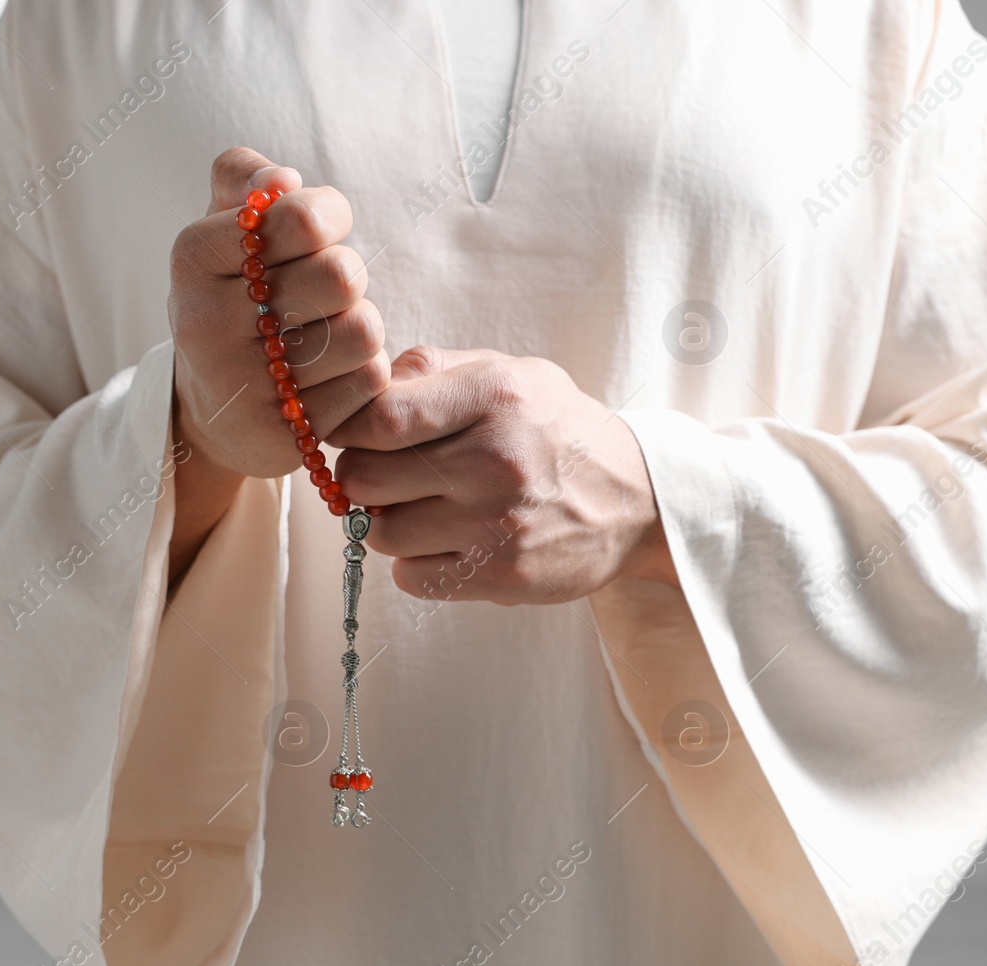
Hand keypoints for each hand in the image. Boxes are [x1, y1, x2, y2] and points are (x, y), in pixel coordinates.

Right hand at [166, 148, 389, 578]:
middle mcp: (208, 322)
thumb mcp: (222, 229)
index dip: (331, 216)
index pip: (305, 216)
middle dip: (349, 276)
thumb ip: (244, 177)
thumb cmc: (232, 298)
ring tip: (329, 334)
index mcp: (194, 257)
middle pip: (343, 275)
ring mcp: (242, 385)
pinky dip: (364, 373)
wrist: (212, 410)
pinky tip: (333, 376)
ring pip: (364, 332)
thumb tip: (283, 179)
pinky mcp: (282, 436)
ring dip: (361, 327)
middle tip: (326, 290)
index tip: (317, 233)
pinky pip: (369, 383)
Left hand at [327, 347, 677, 604]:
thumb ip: (433, 369)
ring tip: (422, 509)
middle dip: (362, 477)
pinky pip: (411, 577)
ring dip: (388, 522)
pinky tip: (445, 544)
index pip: (380, 418)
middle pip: (366, 478)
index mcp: (495, 395)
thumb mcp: (510, 372)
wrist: (638, 499)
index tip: (354, 436)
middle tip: (384, 476)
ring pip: (382, 532)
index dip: (348, 430)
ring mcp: (498, 521)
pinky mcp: (503, 573)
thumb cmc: (557, 430)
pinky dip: (415, 564)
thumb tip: (364, 388)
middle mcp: (496, 458)